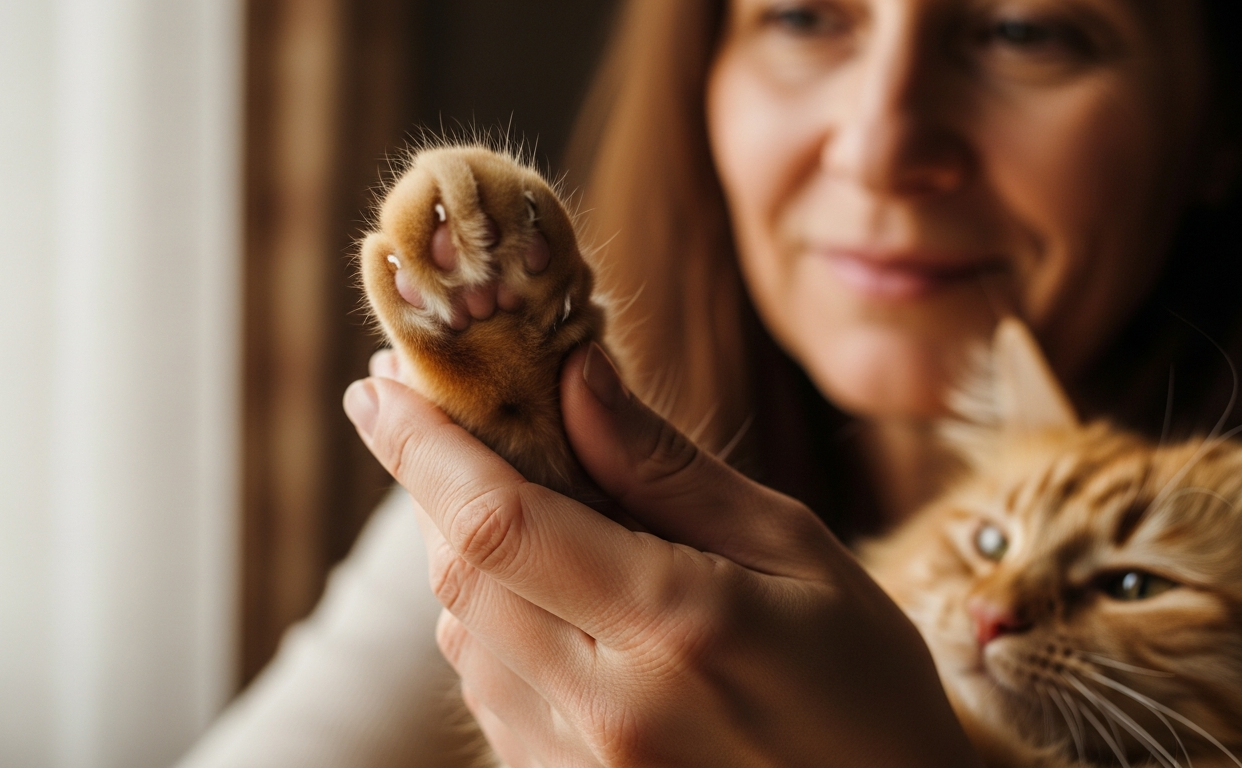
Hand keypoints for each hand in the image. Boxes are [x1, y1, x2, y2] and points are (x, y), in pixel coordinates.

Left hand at [345, 345, 981, 766]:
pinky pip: (492, 698)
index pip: (499, 519)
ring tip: (504, 499)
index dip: (422, 445)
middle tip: (435, 418)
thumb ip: (667, 470)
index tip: (377, 382)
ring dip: (464, 556)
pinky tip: (539, 595)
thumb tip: (574, 376)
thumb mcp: (792, 549)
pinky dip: (492, 628)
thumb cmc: (864, 683)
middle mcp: (607, 712)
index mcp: (674, 629)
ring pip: (466, 638)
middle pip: (464, 575)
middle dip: (435, 484)